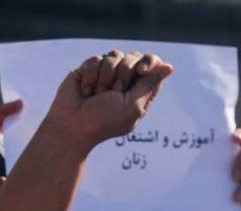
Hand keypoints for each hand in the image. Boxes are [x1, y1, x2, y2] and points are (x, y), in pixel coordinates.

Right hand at [46, 50, 173, 149]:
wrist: (71, 125)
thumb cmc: (104, 121)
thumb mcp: (132, 106)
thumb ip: (150, 85)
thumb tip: (169, 67)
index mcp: (140, 91)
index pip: (153, 65)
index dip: (149, 62)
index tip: (141, 71)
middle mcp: (125, 80)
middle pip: (134, 57)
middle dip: (124, 73)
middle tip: (115, 91)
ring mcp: (107, 73)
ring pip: (114, 55)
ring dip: (105, 76)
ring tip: (97, 94)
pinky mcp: (90, 69)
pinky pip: (96, 58)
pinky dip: (91, 75)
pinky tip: (86, 91)